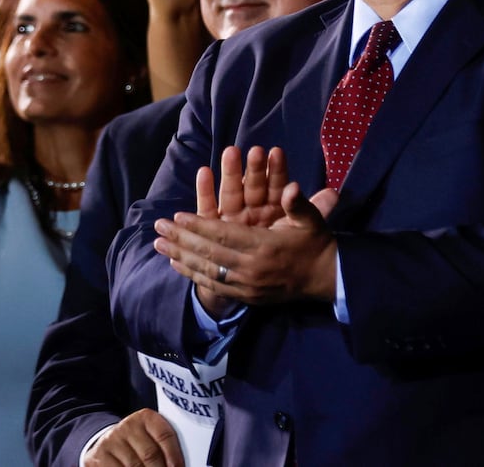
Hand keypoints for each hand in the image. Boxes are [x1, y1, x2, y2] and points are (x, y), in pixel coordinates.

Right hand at [83, 408, 183, 466]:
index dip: (174, 455)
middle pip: (150, 454)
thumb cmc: (139, 441)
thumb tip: (177, 464)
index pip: (164, 435)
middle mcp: (127, 426)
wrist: (110, 441)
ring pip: (134, 466)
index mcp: (146, 418)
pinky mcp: (99, 456)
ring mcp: (112, 441)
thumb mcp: (152, 436)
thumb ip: (164, 445)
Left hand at [155, 148, 339, 311]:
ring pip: (206, 270)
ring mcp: (247, 286)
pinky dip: (192, 274)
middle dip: (181, 239)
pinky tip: (176, 264)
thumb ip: (298, 203)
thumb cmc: (314, 242)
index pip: (223, 235)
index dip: (198, 226)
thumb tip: (291, 186)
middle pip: (208, 253)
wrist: (325, 278)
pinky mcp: (246, 298)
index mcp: (265, 246)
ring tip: (158, 245)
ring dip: (180, 256)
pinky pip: (213, 285)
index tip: (177, 215)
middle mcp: (252, 269)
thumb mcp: (311, 219)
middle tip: (158, 227)